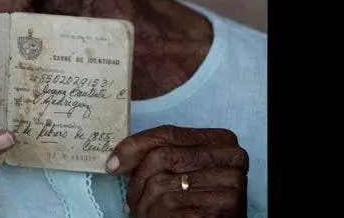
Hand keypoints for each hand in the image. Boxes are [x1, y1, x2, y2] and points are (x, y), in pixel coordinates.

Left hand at [106, 125, 248, 217]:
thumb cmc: (201, 196)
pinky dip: (155, 217)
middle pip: (163, 158)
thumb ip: (162, 154)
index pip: (168, 133)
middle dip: (138, 181)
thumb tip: (114, 161)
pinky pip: (171, 209)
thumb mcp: (186, 168)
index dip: (134, 147)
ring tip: (141, 213)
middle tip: (130, 200)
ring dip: (144, 204)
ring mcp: (230, 183)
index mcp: (222, 140)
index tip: (112, 165)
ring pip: (163, 186)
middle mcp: (232, 158)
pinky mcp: (223, 208)